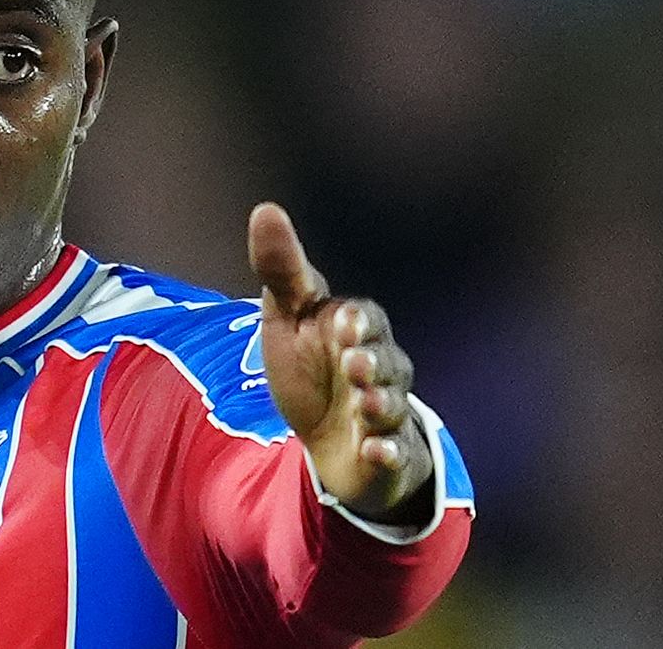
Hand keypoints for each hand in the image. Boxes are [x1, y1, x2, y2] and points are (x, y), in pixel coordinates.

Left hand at [248, 202, 432, 522]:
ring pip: (392, 407)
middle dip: (373, 362)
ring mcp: (386, 412)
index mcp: (356, 330)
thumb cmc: (309, 364)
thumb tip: (266, 209)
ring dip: (380, 404)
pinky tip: (376, 451)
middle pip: (386, 362)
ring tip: (364, 403)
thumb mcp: (287, 316)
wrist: (323, 435)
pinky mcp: (388, 454)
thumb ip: (282, 269)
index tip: (345, 321)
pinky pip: (396, 454)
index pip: (365, 318)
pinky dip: (388, 453)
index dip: (358, 321)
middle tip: (354, 363)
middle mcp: (380, 369)